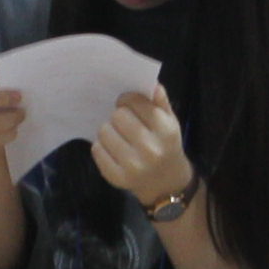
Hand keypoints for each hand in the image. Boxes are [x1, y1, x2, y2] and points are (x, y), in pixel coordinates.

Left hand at [88, 83, 193, 206]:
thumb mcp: (170, 123)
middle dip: (118, 115)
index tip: (126, 103)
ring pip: (104, 131)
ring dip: (108, 130)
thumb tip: (152, 86)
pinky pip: (97, 150)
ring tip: (118, 135)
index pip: (135, 102)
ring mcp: (132, 165)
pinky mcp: (117, 177)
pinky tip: (112, 149)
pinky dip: (101, 146)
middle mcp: (150, 148)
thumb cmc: (166, 146)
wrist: (167, 183)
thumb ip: (161, 103)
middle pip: (118, 116)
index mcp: (164, 130)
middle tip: (123, 122)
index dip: (127, 99)